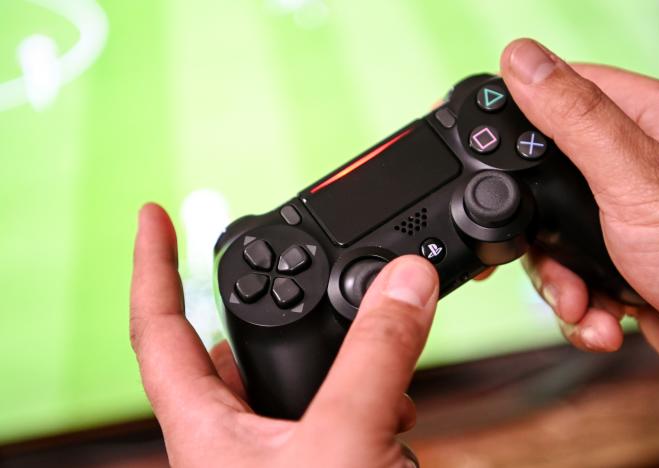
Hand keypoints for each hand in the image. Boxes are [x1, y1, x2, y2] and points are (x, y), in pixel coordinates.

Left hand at [130, 204, 437, 466]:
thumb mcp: (344, 437)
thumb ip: (376, 356)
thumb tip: (404, 280)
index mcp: (207, 426)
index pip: (157, 328)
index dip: (153, 265)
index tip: (155, 214)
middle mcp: (234, 441)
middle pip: (232, 350)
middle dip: (269, 306)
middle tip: (298, 270)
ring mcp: (276, 459)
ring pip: (295, 384)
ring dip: (335, 355)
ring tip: (372, 335)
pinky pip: (334, 417)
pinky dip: (367, 396)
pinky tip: (398, 405)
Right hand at [499, 39, 658, 455]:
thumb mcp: (640, 178)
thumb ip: (576, 119)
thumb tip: (523, 61)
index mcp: (645, 123)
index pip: (562, 90)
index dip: (519, 115)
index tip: (489, 148)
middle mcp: (634, 167)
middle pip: (543, 177)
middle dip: (536, 229)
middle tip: (550, 250)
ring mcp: (627, 220)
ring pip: (550, 240)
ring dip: (559, 282)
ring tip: (584, 301)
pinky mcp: (621, 265)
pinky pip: (571, 280)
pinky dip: (579, 309)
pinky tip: (604, 319)